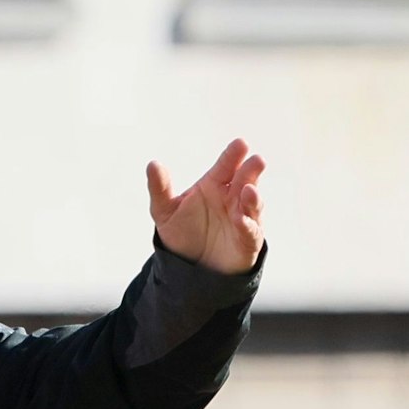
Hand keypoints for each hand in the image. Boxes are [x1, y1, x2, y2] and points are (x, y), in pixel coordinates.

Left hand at [147, 139, 266, 274]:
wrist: (188, 265)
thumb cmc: (181, 231)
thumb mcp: (164, 209)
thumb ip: (160, 188)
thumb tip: (152, 164)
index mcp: (214, 185)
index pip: (226, 166)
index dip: (233, 155)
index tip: (240, 144)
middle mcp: (232, 198)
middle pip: (246, 180)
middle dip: (251, 170)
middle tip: (256, 160)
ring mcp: (243, 217)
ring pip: (253, 204)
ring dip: (253, 197)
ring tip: (248, 190)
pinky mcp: (247, 240)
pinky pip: (250, 231)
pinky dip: (248, 225)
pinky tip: (241, 219)